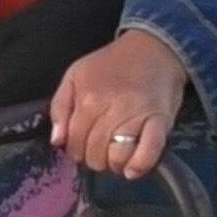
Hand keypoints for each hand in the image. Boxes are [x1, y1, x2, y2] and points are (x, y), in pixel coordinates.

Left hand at [49, 30, 186, 179]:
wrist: (154, 47)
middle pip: (94, 154)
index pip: (73, 143)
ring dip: (115, 163)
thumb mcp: (75, 74)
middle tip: (101, 147)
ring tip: (117, 154)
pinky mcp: (159, 121)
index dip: (75, 150)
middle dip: (94, 157)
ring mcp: (135, 116)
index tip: (82, 145)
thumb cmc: (113, 63)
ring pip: (117, 158)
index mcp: (87, 98)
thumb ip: (60, 106)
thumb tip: (57, 140)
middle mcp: (110, 108)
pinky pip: (148, 153)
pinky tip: (132, 169)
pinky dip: (139, 165)